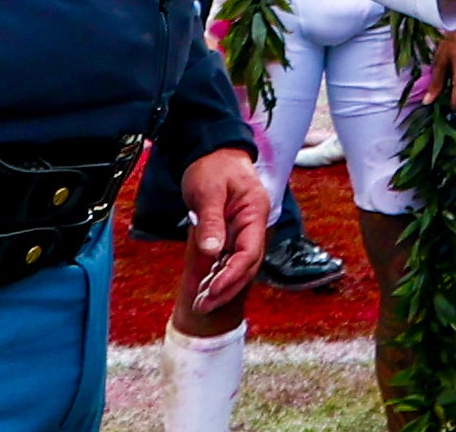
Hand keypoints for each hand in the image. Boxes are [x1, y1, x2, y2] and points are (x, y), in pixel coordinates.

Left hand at [181, 147, 268, 312]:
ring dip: (223, 285)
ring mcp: (244, 228)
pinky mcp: (232, 231)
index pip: (249, 251)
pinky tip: (205, 286)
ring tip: (201, 303)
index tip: (212, 290)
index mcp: (255, 212)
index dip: (232, 274)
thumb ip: (211, 222)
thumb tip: (212, 252)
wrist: (213, 150)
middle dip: (227, 288)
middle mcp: (254, 224)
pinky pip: (230, 258)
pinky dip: (219, 273)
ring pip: (240, 264)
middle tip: (203, 306)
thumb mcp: (208, 191)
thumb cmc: (213, 166)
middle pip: (247, 264)